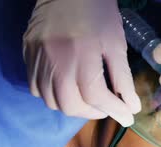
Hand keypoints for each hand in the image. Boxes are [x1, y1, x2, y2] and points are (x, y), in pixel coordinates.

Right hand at [23, 0, 140, 126]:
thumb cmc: (98, 15)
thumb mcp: (117, 45)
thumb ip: (123, 78)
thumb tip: (132, 107)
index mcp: (82, 55)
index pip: (96, 96)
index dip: (114, 110)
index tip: (127, 117)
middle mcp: (56, 60)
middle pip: (71, 105)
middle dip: (93, 113)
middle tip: (107, 108)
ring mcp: (38, 58)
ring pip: (52, 101)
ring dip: (73, 108)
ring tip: (89, 102)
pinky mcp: (28, 54)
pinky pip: (36, 88)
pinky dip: (53, 97)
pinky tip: (68, 90)